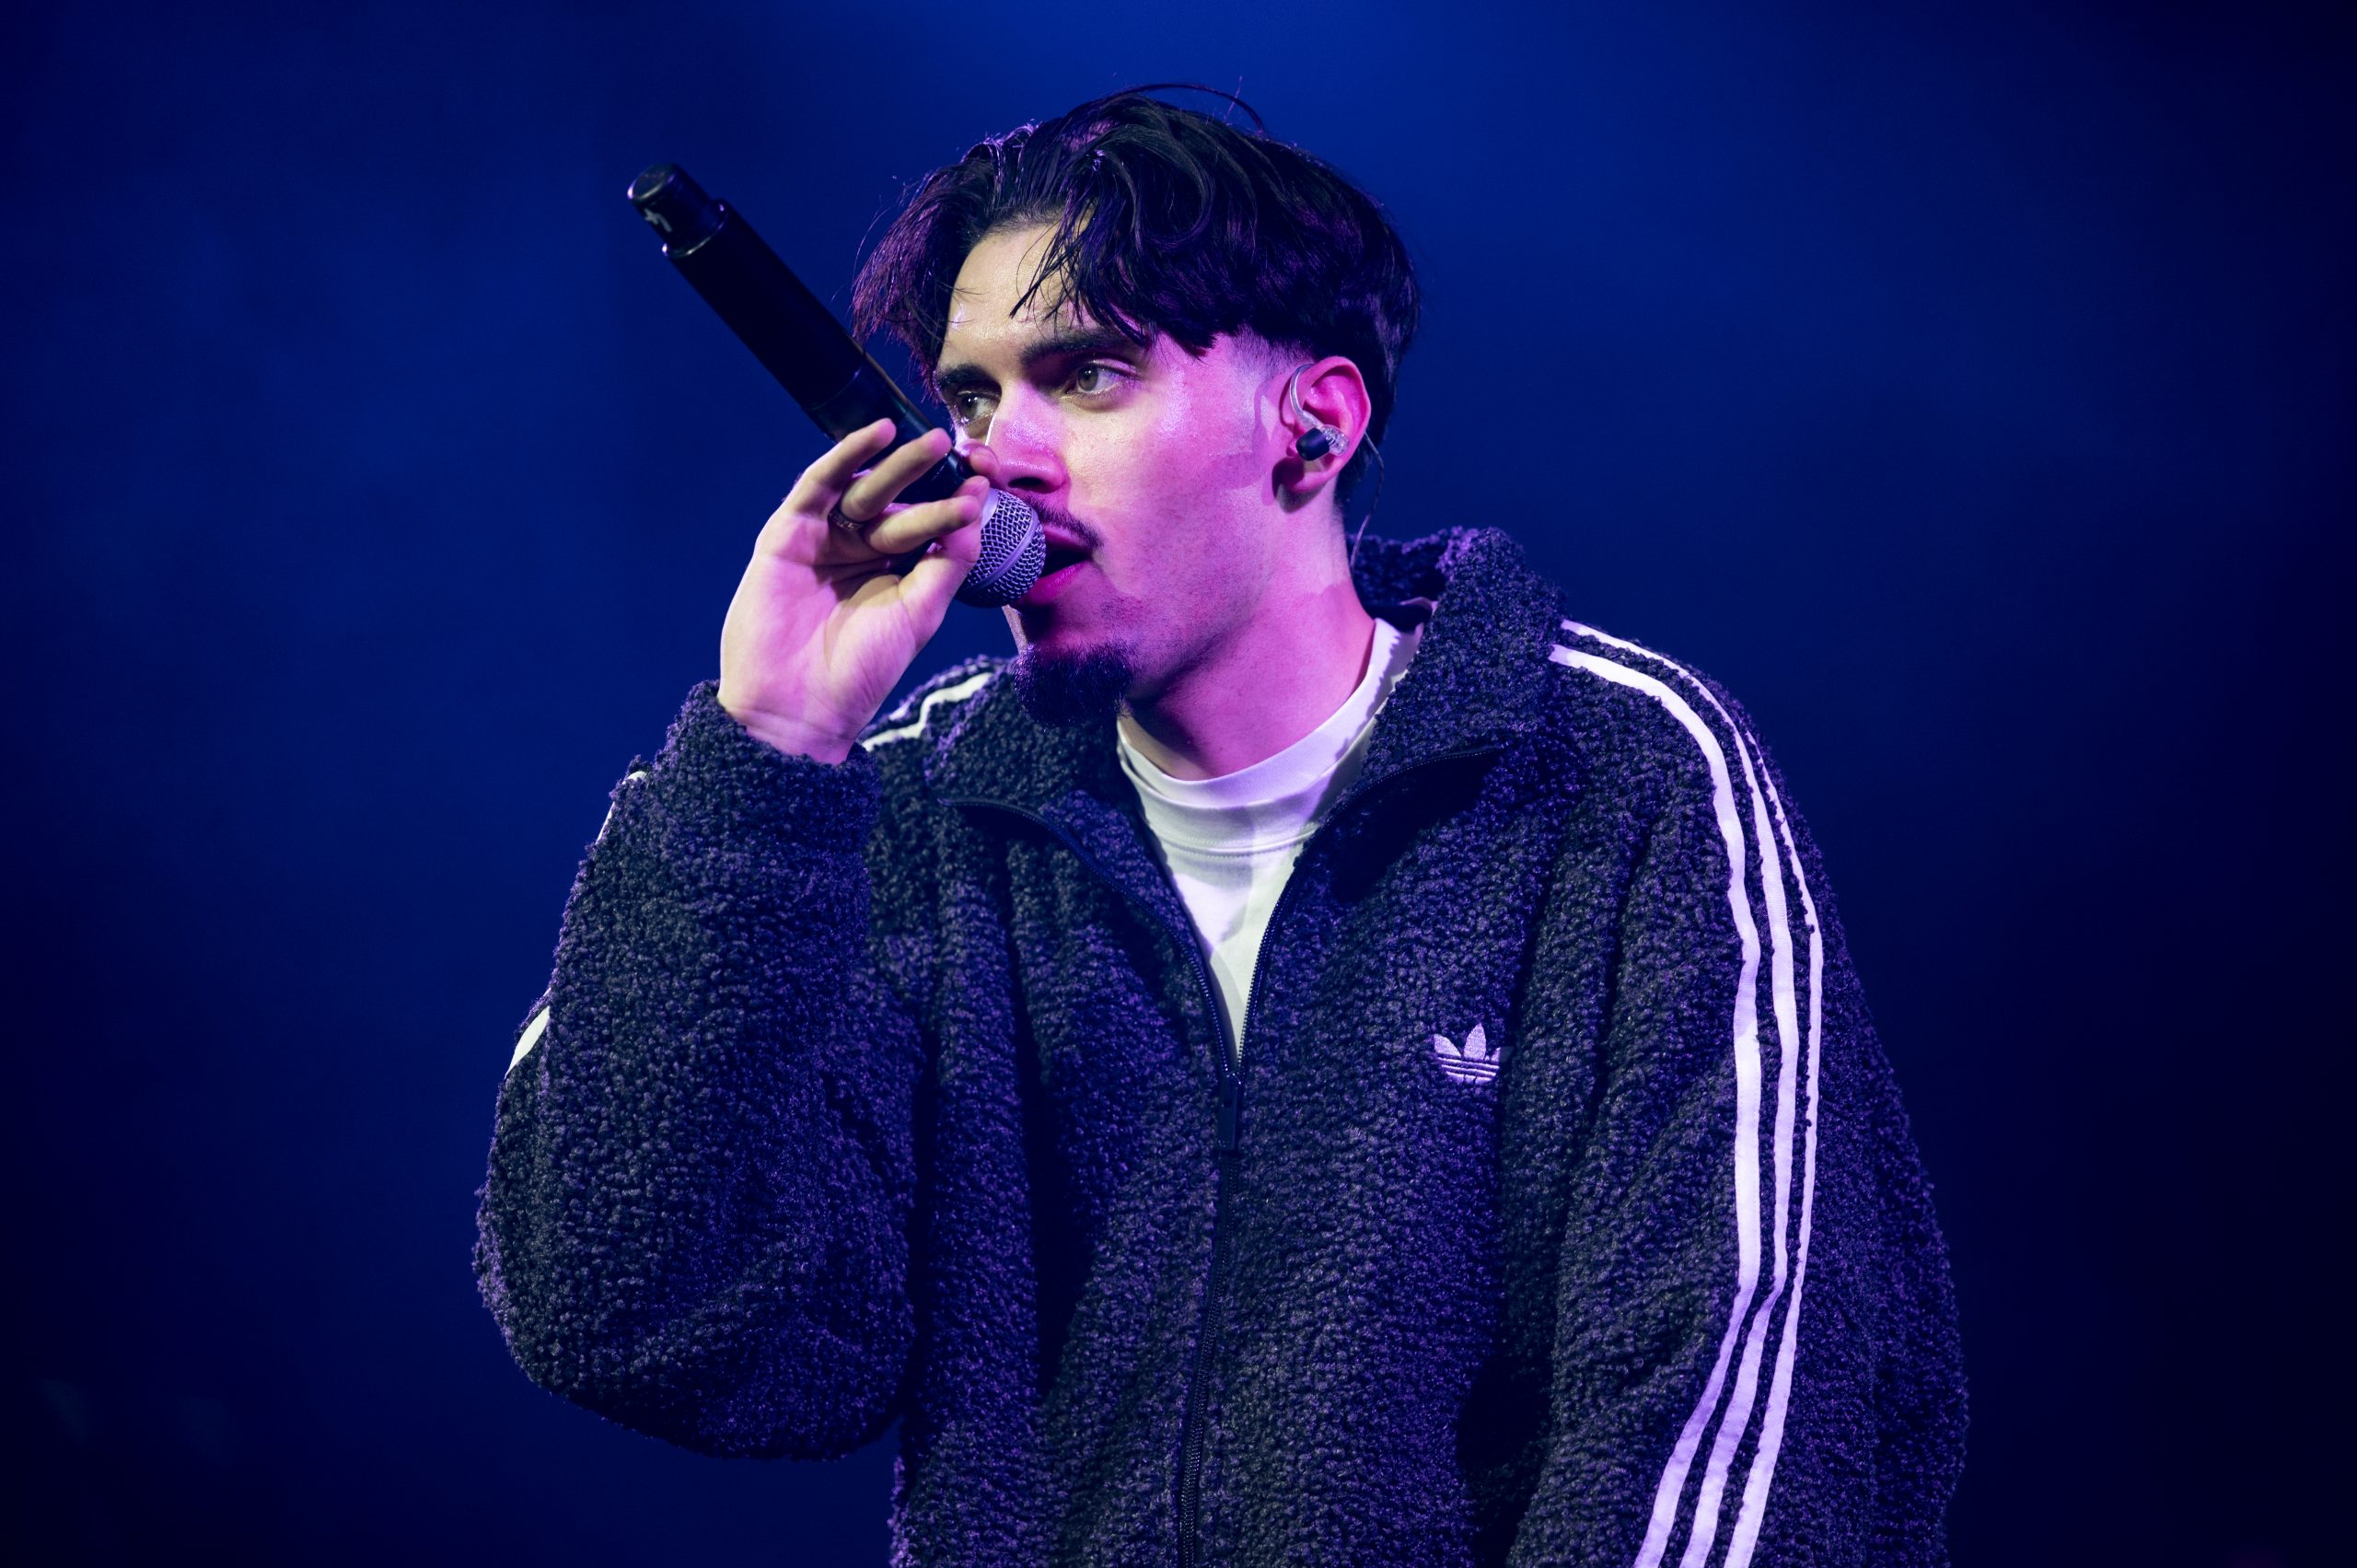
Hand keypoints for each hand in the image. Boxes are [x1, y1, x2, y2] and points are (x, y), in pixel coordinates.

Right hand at [717, 420, 995, 761]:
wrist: (799, 705)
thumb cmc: (862, 668)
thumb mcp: (920, 613)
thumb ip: (948, 561)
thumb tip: (976, 507)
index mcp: (897, 569)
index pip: (931, 521)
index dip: (958, 498)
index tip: (989, 478)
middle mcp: (862, 548)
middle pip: (902, 499)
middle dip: (934, 474)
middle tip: (966, 450)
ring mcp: (825, 538)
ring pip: (867, 489)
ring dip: (899, 463)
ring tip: (933, 442)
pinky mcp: (788, 533)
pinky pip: (817, 486)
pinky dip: (845, 456)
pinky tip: (877, 435)